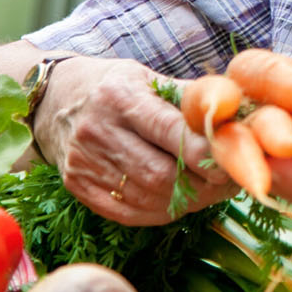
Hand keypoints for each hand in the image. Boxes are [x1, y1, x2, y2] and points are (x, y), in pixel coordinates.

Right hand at [36, 56, 235, 224]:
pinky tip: (181, 200)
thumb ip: (189, 97)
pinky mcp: (78, 186)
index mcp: (120, 97)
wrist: (54, 100)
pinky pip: (129, 213)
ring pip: (148, 198)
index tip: (233, 159)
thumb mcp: (148, 77)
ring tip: (212, 191)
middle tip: (230, 181)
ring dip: (188, 201)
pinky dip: (162, 211)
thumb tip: (236, 113)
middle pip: (160, 174)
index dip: (204, 152)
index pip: (168, 131)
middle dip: (203, 183)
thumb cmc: (114, 86)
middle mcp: (97, 131)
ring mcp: (83, 163)